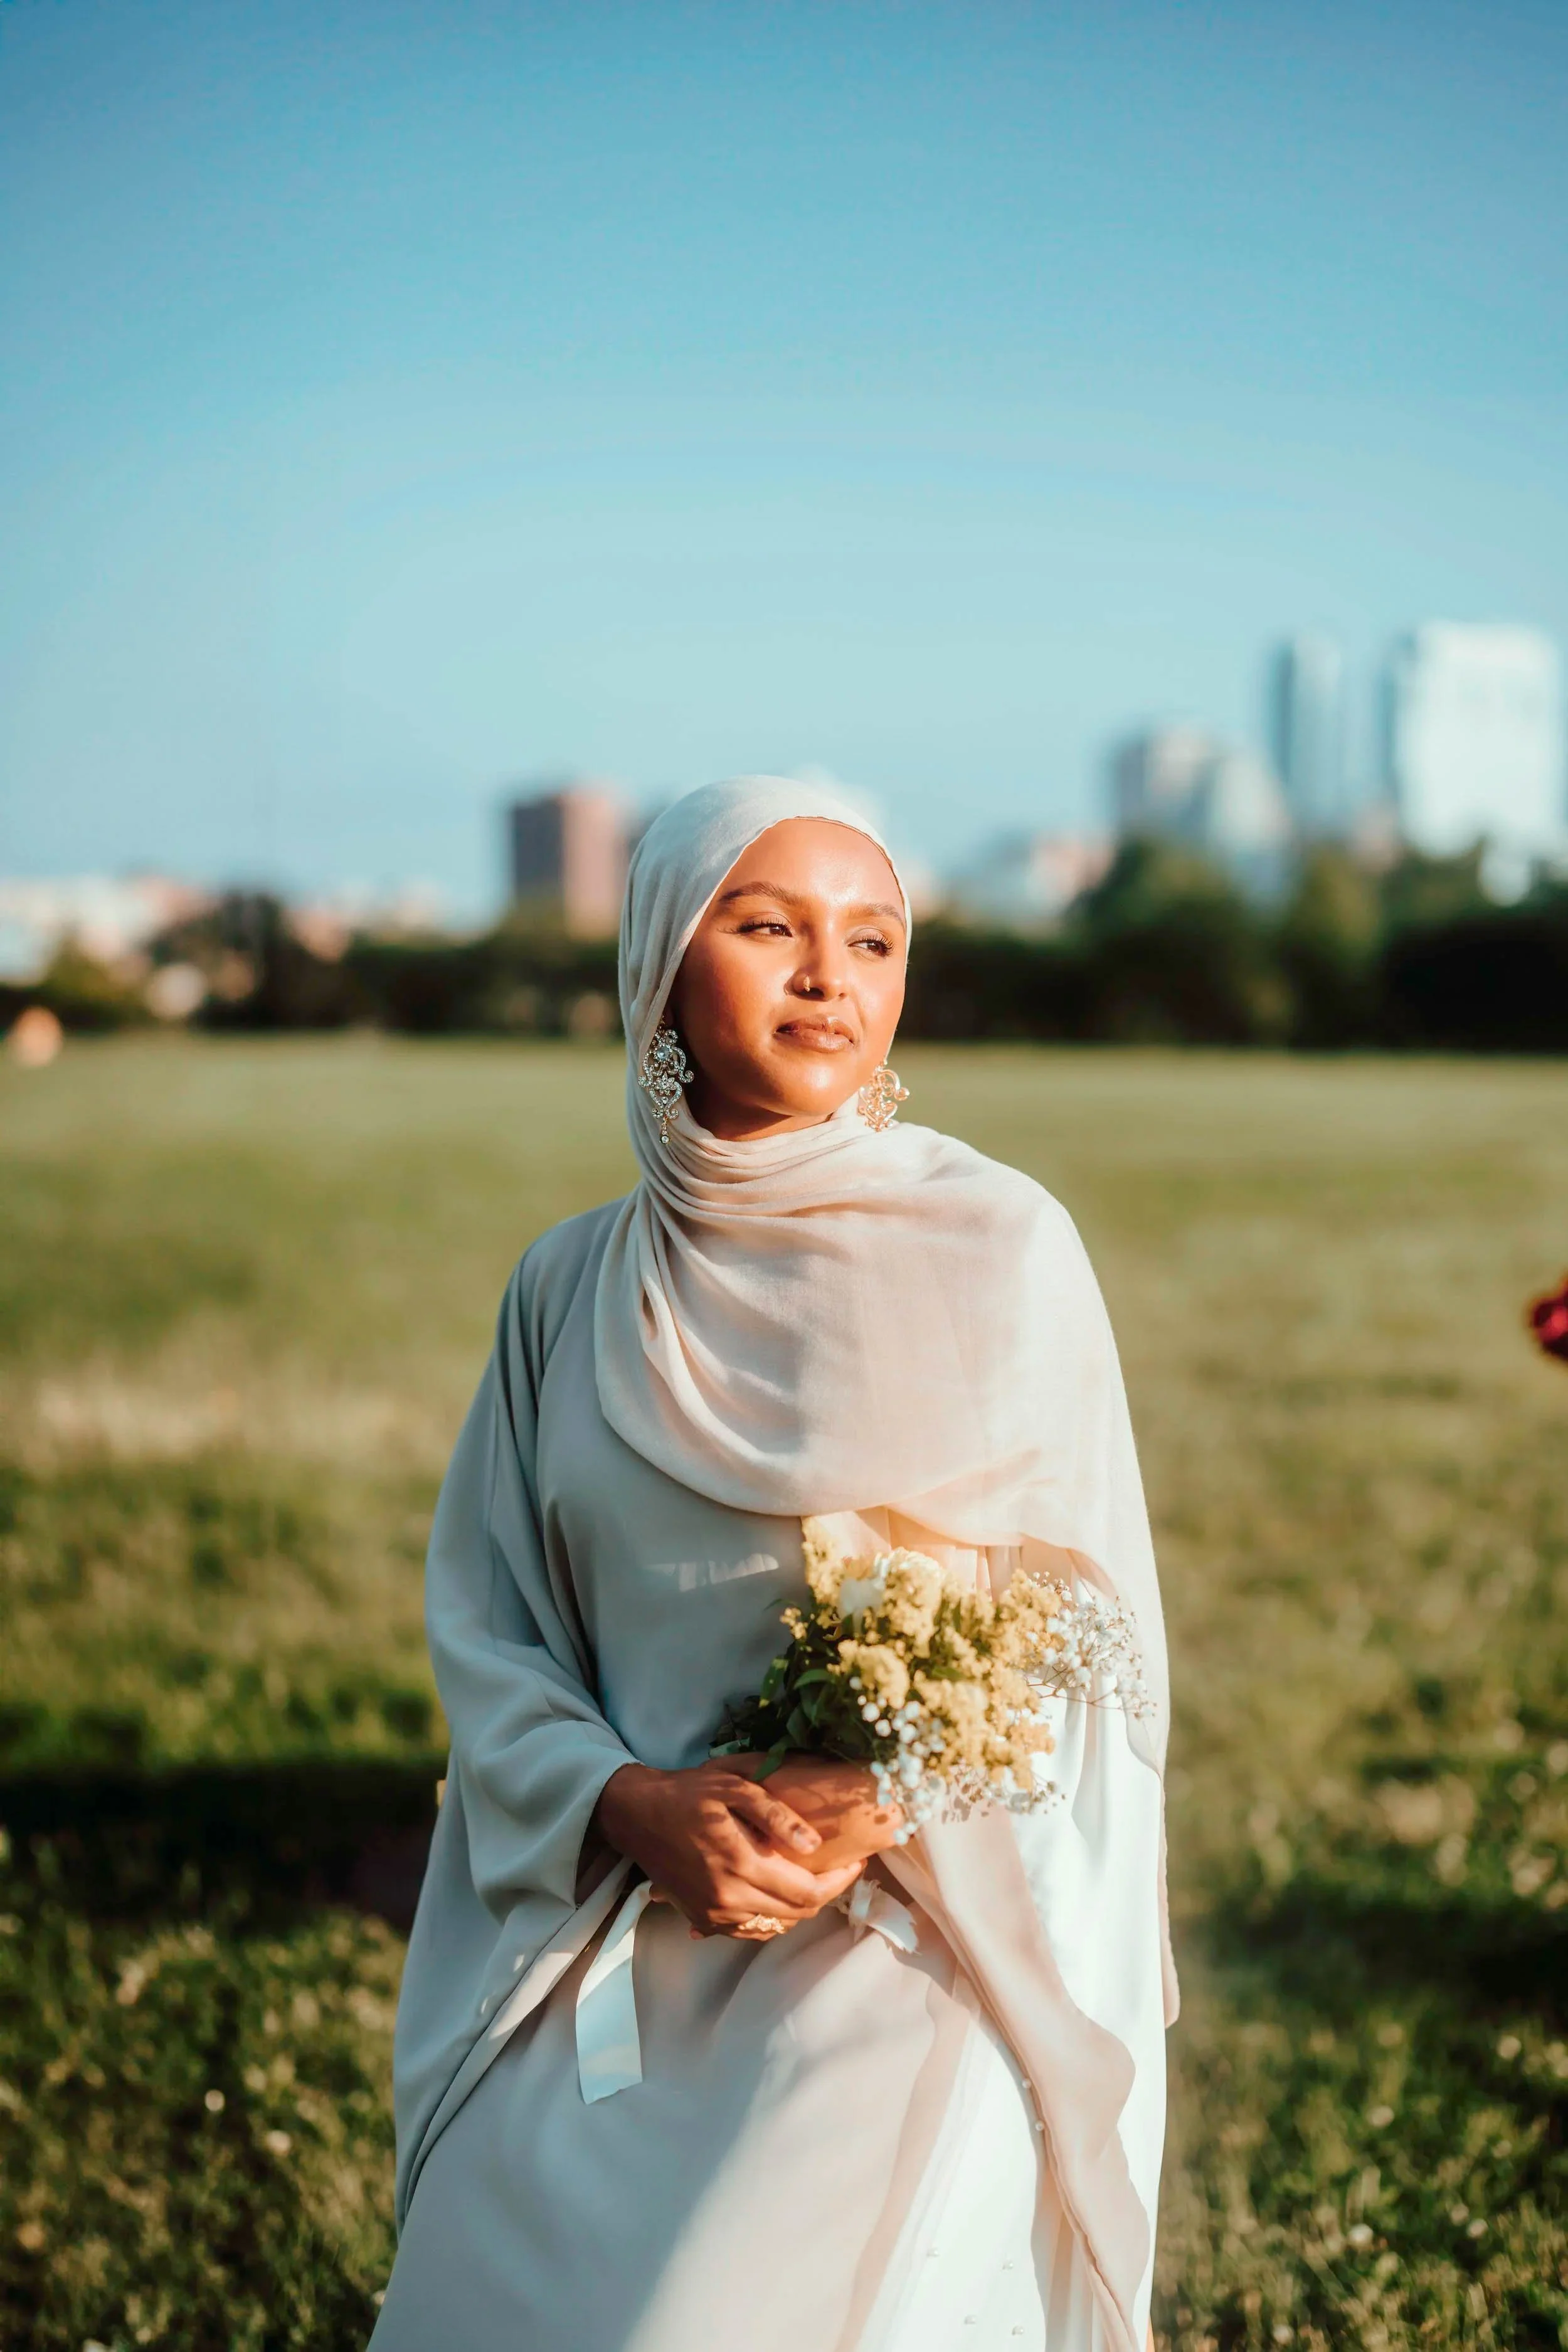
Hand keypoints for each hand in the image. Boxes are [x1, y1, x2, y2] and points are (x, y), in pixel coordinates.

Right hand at [593, 1759, 865, 1938]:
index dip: (839, 1882)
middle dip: (827, 1892)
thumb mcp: (734, 1787)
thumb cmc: (688, 1793)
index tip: (857, 1862)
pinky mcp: (703, 1919)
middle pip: (796, 1912)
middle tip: (843, 1867)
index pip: (807, 1892)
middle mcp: (729, 1899)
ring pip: (776, 1924)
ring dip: (800, 1905)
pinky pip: (750, 1929)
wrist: (637, 1815)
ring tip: (815, 1876)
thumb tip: (813, 1845)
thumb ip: (776, 1815)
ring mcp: (714, 1915)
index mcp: (740, 1866)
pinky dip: (773, 1915)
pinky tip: (780, 1891)